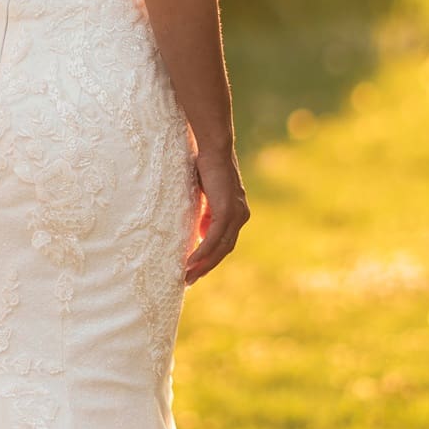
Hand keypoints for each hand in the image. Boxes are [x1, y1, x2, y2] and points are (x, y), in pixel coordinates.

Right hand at [184, 142, 249, 285]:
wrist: (214, 148)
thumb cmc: (206, 166)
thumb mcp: (206, 195)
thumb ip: (206, 213)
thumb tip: (198, 231)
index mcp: (237, 212)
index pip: (226, 241)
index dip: (212, 256)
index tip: (197, 269)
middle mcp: (240, 216)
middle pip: (224, 249)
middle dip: (207, 266)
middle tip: (190, 280)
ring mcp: (235, 215)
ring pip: (220, 248)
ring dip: (203, 264)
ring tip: (187, 276)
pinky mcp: (226, 212)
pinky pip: (213, 240)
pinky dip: (202, 253)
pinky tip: (190, 263)